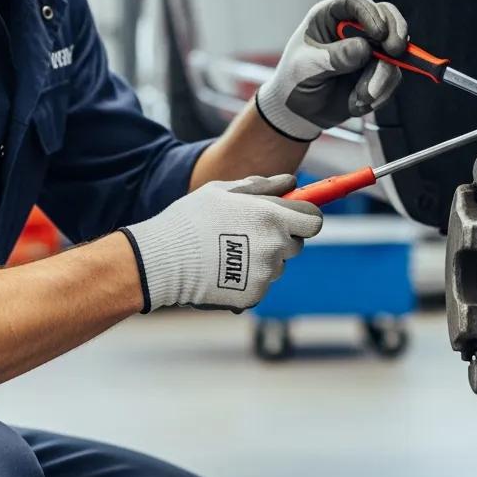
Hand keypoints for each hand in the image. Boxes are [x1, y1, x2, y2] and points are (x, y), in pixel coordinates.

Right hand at [122, 175, 322, 311]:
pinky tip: (222, 271)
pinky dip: (247, 280)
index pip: (314, 220)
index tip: (295, 217)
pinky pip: (260, 285)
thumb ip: (262, 186)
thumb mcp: (223, 191)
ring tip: (227, 253)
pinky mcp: (254, 295)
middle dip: (280, 238)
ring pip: (276, 266)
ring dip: (263, 259)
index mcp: (272, 216)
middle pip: (296, 244)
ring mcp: (265, 273)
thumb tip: (290, 181)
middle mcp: (275, 245)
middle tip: (248, 234)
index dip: (305, 217)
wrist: (163, 260)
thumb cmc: (191, 219)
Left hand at [256, 0, 408, 140]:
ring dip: (382, 78)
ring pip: (392, 54)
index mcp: (329, 17)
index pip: (355, 3)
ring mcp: (369, 50)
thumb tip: (364, 48)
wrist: (299, 112)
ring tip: (361, 98)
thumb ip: (334, 57)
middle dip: (395, 33)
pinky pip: (392, 78)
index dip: (371, 14)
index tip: (379, 33)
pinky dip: (381, 94)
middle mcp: (353, 29)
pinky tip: (358, 104)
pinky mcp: (377, 72)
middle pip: (386, 17)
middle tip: (395, 52)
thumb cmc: (295, 81)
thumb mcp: (307, 68)